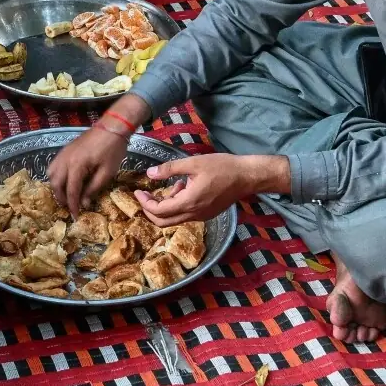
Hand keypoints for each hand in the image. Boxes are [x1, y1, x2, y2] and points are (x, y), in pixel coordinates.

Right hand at [49, 127, 132, 215]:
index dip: (72, 205)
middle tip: (70, 207)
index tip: (75, 216)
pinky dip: (56, 176)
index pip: (71, 191)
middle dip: (61, 198)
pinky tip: (64, 181)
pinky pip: (53, 166)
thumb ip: (94, 188)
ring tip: (66, 195)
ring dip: (56, 187)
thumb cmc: (112, 150)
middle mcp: (65, 160)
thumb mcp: (107, 172)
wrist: (112, 127)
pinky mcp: (65, 150)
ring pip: (51, 175)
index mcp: (76, 166)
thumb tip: (84, 203)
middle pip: (56, 184)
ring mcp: (63, 153)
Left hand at [134, 154, 288, 226]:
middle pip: (163, 222)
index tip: (138, 192)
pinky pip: (186, 215)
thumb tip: (150, 173)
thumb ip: (169, 169)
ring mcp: (201, 216)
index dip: (144, 203)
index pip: (159, 211)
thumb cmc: (222, 167)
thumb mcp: (193, 163)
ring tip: (173, 185)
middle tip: (145, 195)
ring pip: (175, 219)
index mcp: (189, 202)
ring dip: (166, 205)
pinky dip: (178, 205)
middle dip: (150, 210)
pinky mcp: (207, 214)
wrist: (247, 177)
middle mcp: (194, 214)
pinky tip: (184, 188)